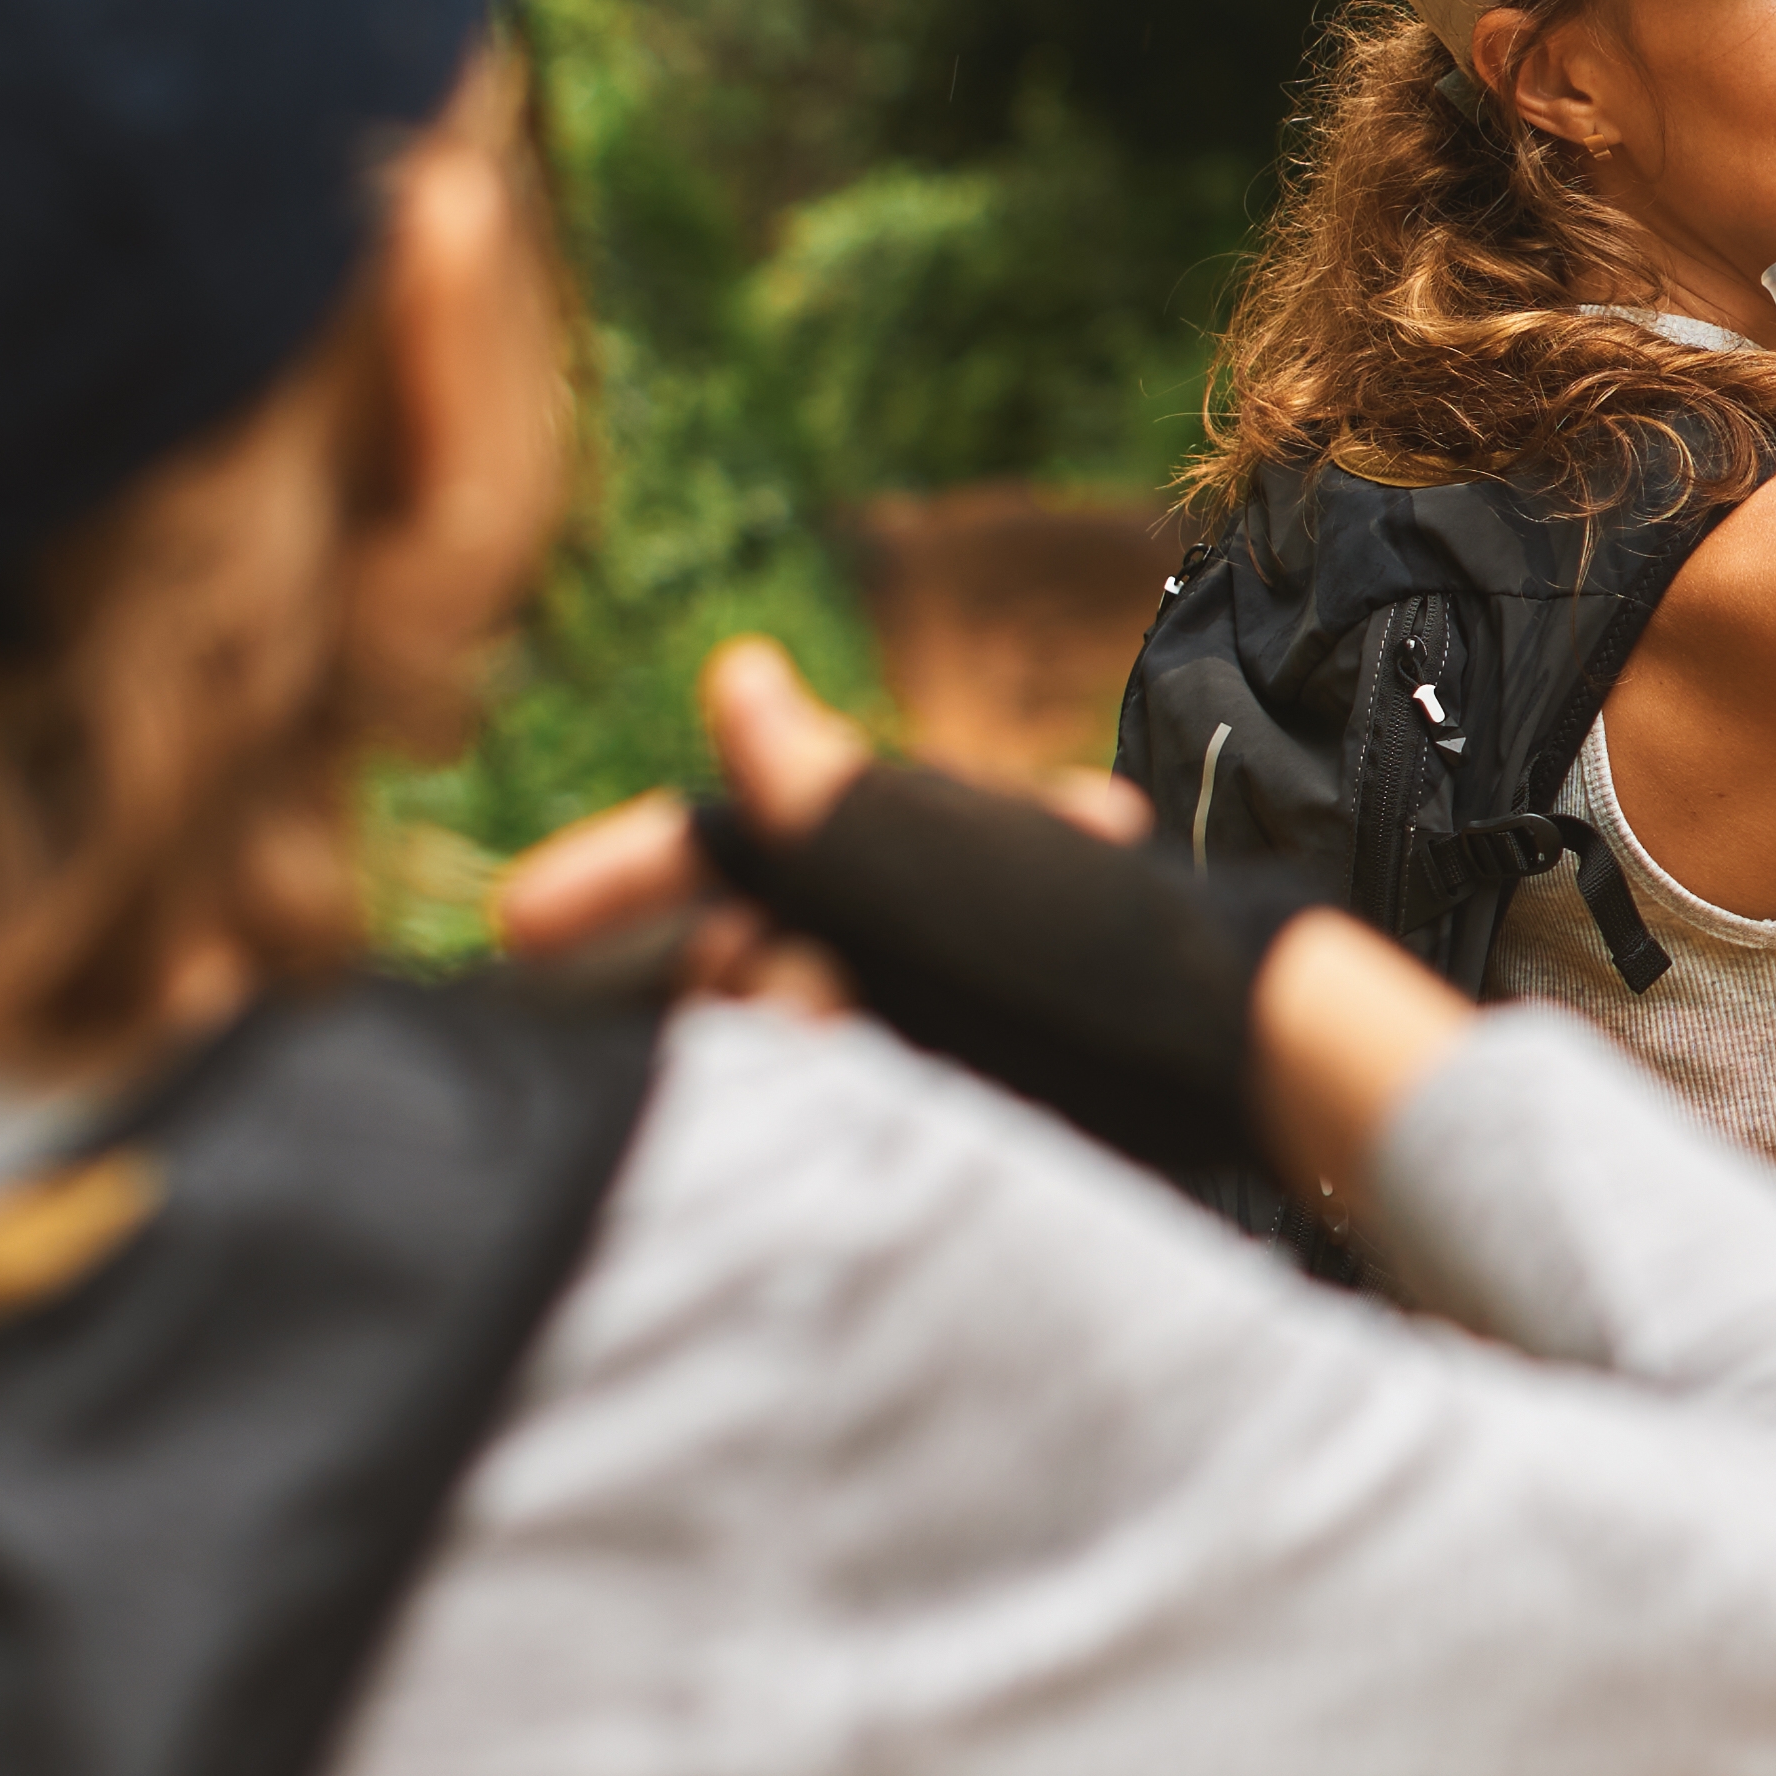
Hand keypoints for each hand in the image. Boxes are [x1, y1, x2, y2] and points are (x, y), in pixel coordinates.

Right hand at [507, 638, 1325, 1186]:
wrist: (1254, 1066)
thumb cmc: (1095, 956)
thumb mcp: (941, 865)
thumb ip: (825, 794)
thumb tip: (736, 677)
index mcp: (900, 836)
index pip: (720, 843)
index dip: (619, 876)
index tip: (521, 926)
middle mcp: (912, 910)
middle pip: (740, 946)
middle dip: (737, 983)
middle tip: (814, 1006)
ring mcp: (939, 999)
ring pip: (783, 1028)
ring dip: (801, 1044)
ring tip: (868, 1038)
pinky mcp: (968, 1085)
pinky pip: (843, 1094)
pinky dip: (836, 1098)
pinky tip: (872, 1098)